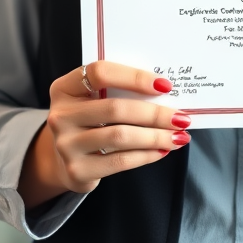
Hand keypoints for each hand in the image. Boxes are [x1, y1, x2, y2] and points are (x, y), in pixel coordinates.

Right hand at [20, 61, 190, 207]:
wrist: (62, 160)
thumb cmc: (89, 121)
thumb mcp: (92, 100)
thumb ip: (118, 91)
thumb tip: (165, 92)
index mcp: (65, 88)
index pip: (100, 73)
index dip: (134, 77)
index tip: (165, 85)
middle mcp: (61, 115)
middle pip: (115, 108)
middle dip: (154, 113)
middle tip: (181, 118)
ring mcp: (66, 145)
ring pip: (120, 136)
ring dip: (155, 136)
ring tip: (179, 136)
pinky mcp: (77, 170)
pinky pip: (119, 161)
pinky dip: (146, 155)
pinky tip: (162, 150)